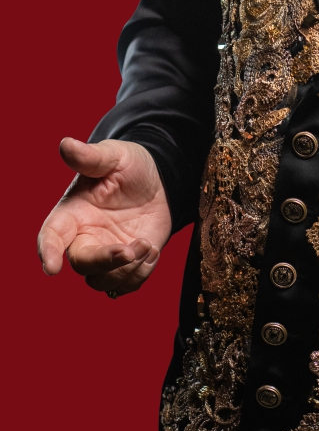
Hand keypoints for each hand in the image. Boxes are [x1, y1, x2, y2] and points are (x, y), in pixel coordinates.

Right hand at [37, 138, 171, 296]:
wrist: (159, 180)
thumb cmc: (128, 165)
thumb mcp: (113, 156)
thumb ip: (89, 156)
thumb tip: (66, 144)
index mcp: (72, 213)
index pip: (51, 236)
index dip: (47, 252)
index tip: (51, 268)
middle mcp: (84, 238)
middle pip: (81, 265)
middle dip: (104, 261)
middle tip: (129, 249)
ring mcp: (105, 253)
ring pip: (102, 281)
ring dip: (127, 270)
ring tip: (147, 244)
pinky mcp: (127, 265)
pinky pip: (126, 286)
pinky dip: (140, 275)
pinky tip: (152, 250)